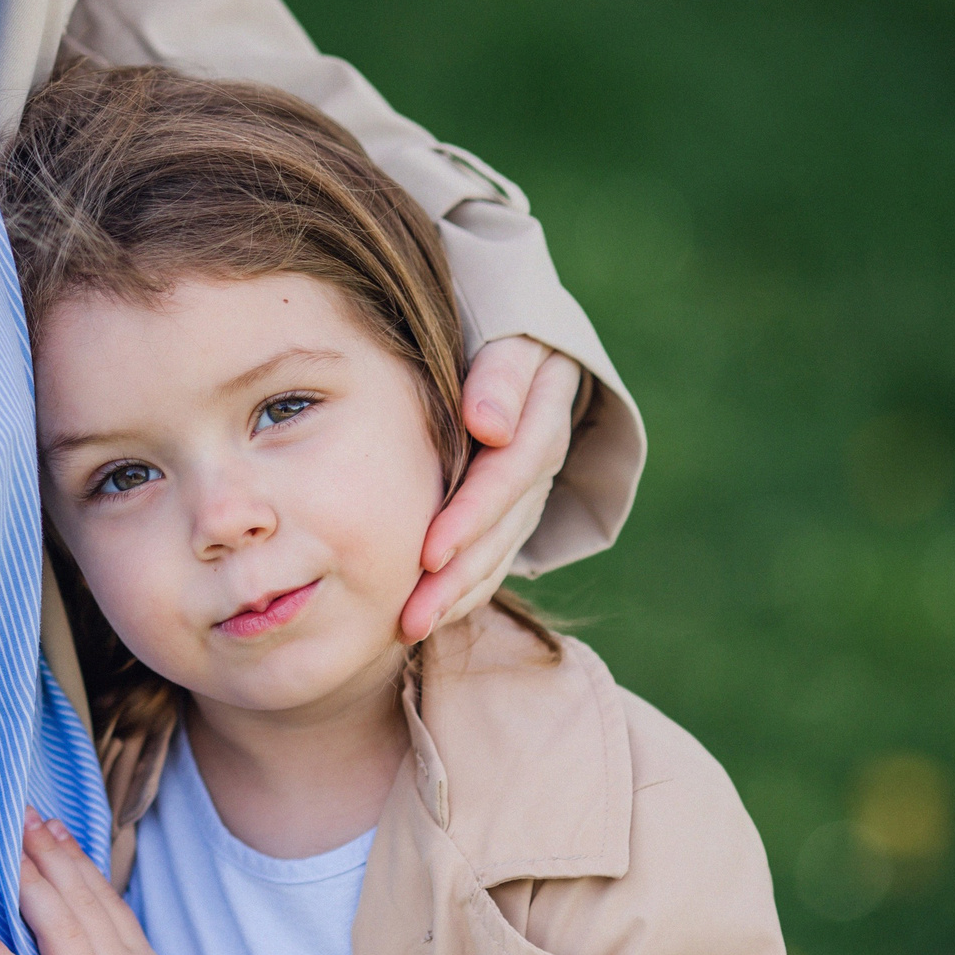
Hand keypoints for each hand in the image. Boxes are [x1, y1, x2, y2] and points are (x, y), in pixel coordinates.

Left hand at [401, 340, 580, 642]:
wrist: (508, 333)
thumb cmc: (493, 327)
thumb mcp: (509, 334)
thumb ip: (501, 375)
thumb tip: (488, 425)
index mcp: (543, 414)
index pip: (510, 474)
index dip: (473, 516)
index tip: (430, 554)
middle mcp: (540, 459)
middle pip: (505, 527)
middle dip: (459, 575)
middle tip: (412, 614)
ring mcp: (527, 488)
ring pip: (500, 550)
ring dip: (458, 594)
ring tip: (411, 627)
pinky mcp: (509, 507)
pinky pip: (493, 556)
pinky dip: (464, 588)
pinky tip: (429, 614)